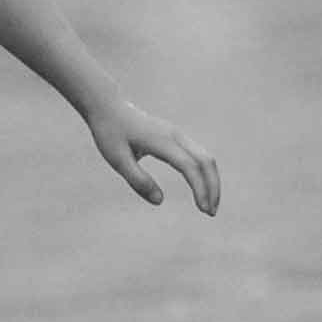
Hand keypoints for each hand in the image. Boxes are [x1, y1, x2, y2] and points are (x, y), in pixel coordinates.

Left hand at [87, 101, 223, 215]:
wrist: (108, 107)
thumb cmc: (110, 133)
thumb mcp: (117, 159)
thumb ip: (138, 180)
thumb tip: (160, 201)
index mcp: (161, 141)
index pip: (189, 166)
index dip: (200, 188)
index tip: (203, 210)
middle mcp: (175, 135)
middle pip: (206, 161)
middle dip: (213, 187)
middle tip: (211, 213)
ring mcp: (177, 134)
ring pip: (205, 157)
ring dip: (212, 180)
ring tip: (209, 205)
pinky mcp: (176, 137)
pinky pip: (198, 155)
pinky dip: (204, 173)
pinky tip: (201, 188)